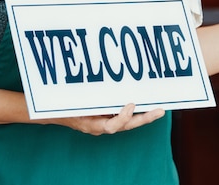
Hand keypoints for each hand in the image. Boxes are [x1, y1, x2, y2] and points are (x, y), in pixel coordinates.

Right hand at [47, 104, 164, 135]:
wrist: (58, 113)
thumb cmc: (65, 108)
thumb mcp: (72, 105)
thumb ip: (84, 102)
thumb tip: (101, 93)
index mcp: (93, 125)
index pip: (112, 126)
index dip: (123, 117)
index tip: (131, 104)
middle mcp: (102, 125)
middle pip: (127, 125)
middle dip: (145, 118)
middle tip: (160, 111)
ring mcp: (106, 121)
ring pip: (129, 121)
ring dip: (144, 114)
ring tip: (159, 108)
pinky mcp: (109, 115)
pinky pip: (125, 114)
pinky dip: (136, 110)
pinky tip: (146, 101)